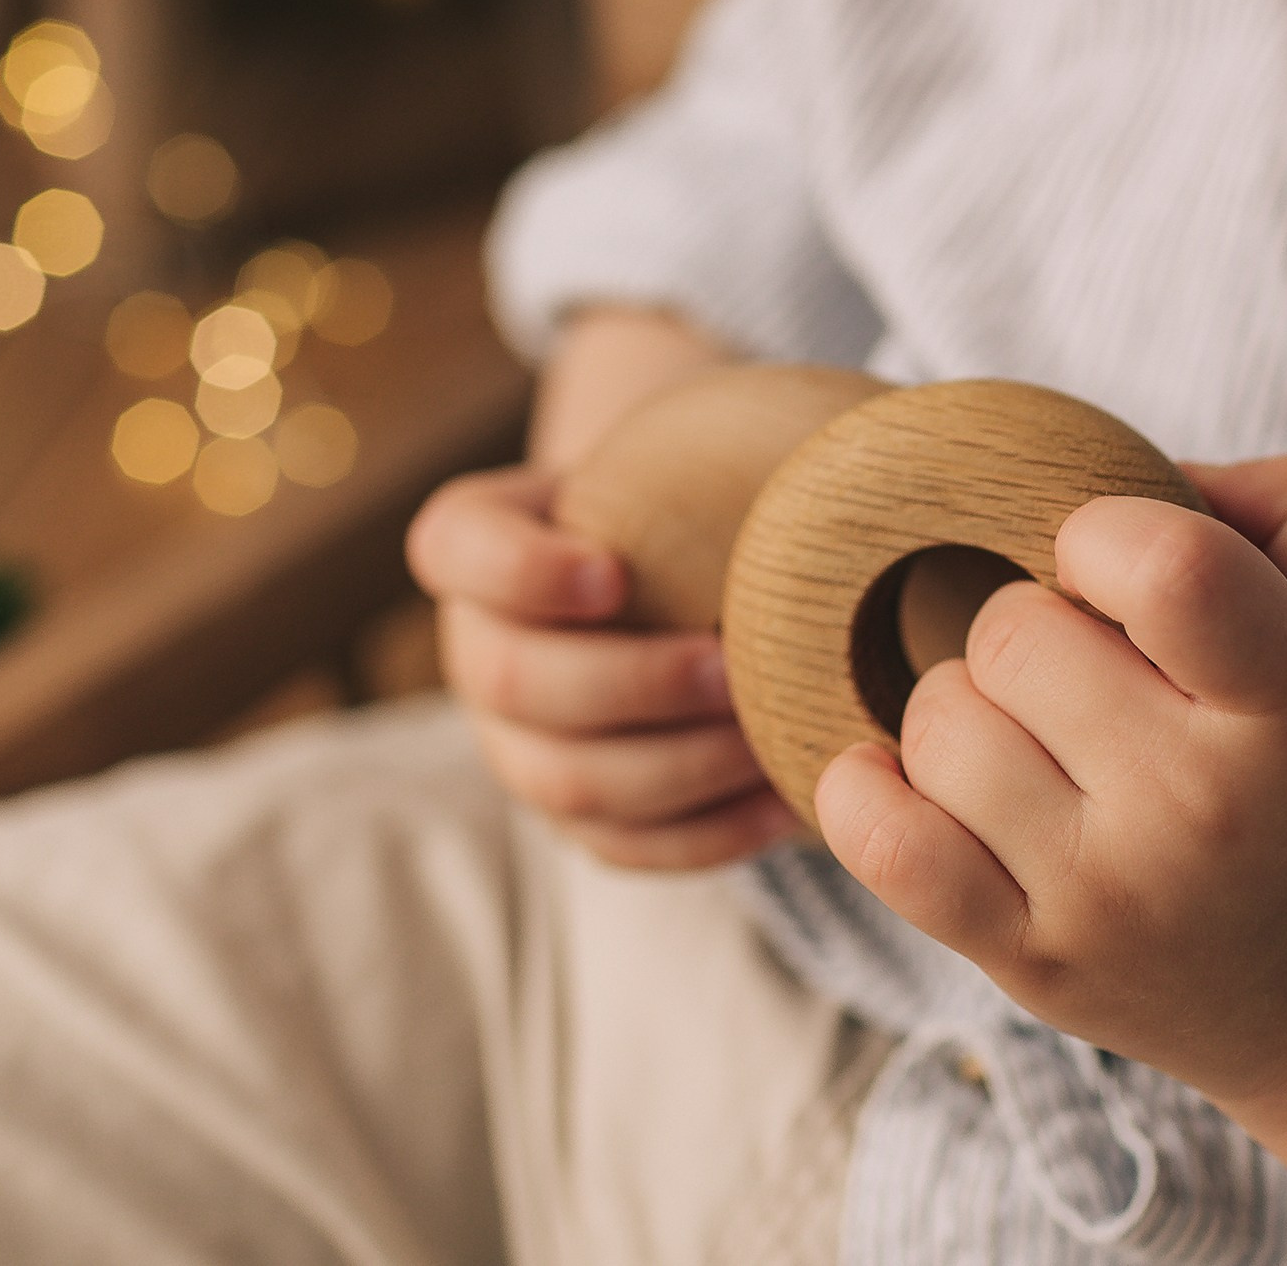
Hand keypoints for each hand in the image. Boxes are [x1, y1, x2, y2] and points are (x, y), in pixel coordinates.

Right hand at [408, 463, 799, 868]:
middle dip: (628, 682)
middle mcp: (476, 649)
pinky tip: (779, 806)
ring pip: (565, 782)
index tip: (612, 574)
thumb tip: (828, 441)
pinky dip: (704, 835)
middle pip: (513, 682)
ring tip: (765, 742)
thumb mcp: (674, 452)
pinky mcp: (573, 813)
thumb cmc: (680, 499)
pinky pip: (622, 845)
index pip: (457, 549)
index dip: (521, 572)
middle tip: (728, 668)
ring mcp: (514, 742)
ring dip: (675, 769)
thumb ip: (708, 445)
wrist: (679, 574)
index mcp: (475, 546)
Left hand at [814, 455, 1286, 1125]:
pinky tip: (912, 773)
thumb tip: (1136, 472)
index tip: (1116, 566)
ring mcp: (1108, 898)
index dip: (1105, 534)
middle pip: (1012, 634)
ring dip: (967, 707)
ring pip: (940, 724)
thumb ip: (1278, 506)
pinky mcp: (1033, 963)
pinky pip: (885, 844)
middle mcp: (1204, 811)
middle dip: (1033, 621)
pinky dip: (866, 788)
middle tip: (1089, 672)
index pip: (1167, 570)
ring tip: (1039, 738)